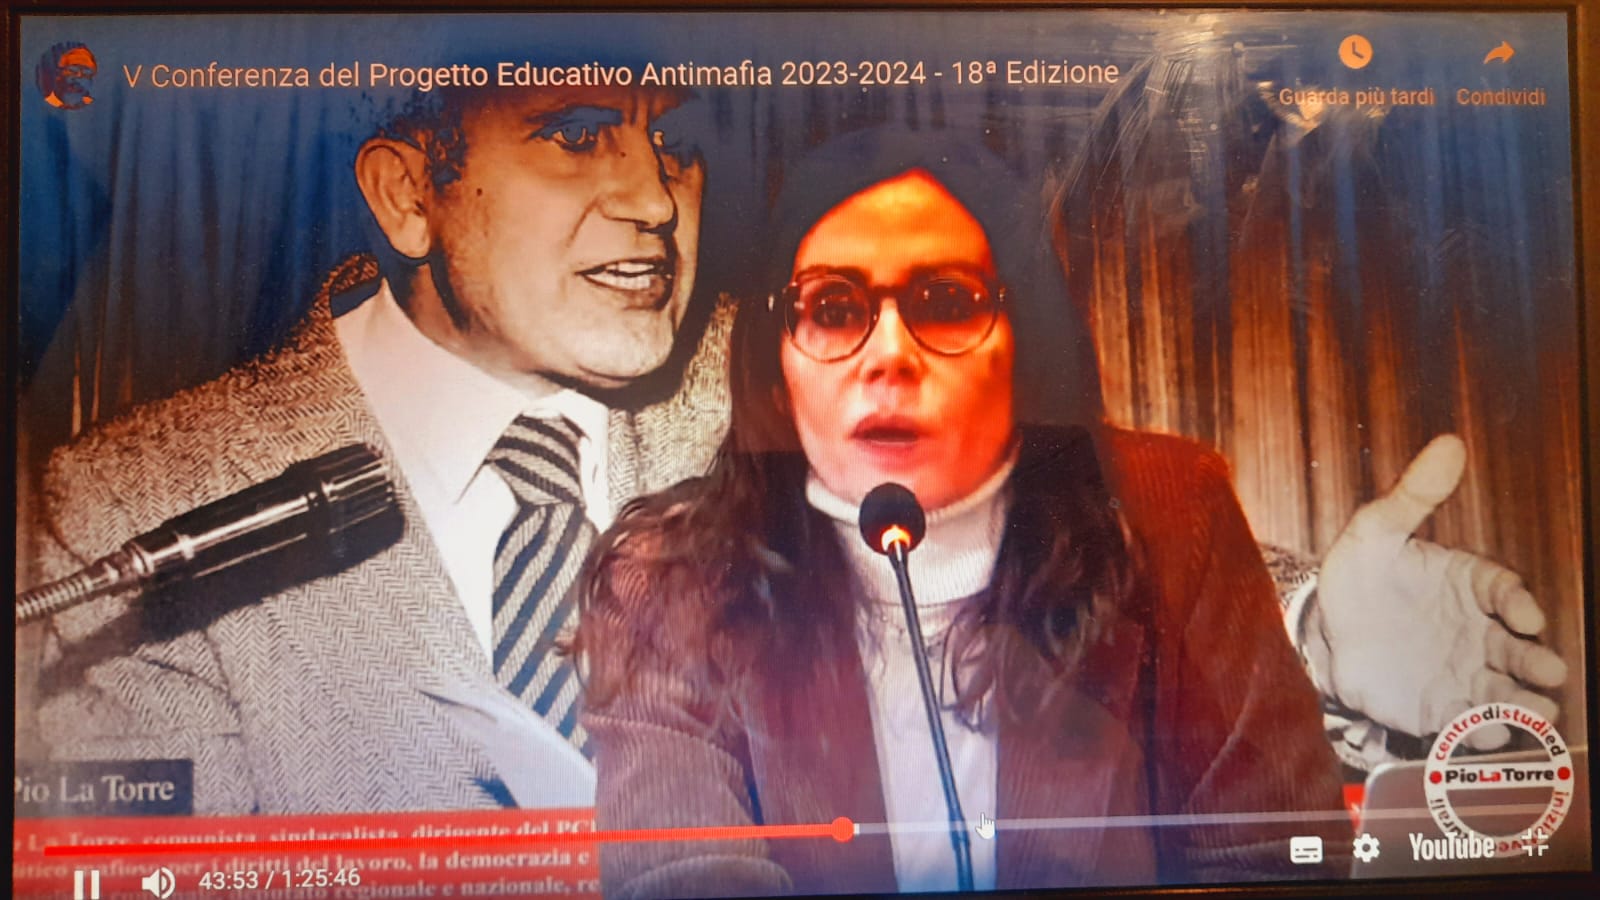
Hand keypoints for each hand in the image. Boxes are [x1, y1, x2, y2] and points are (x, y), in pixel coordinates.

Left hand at [1306, 434, 1567, 746]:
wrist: (1323, 630)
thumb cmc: (1359, 575)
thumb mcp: (1376, 529)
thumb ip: (1414, 494)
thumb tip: (1449, 443)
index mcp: (1469, 584)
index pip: (1503, 591)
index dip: (1516, 603)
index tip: (1522, 614)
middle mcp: (1477, 630)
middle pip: (1516, 647)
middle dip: (1535, 660)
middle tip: (1547, 670)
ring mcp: (1463, 671)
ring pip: (1504, 690)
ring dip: (1524, 702)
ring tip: (1538, 712)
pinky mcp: (1440, 707)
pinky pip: (1468, 722)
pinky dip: (1482, 731)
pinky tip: (1489, 735)